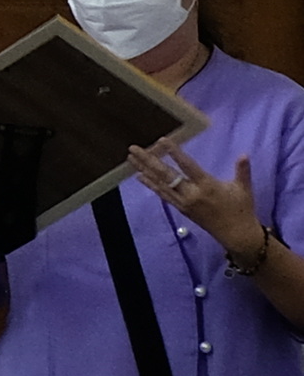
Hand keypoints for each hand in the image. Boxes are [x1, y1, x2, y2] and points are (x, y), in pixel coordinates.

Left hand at [136, 141, 272, 266]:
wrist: (236, 235)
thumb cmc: (242, 209)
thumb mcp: (244, 189)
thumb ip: (242, 170)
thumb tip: (244, 154)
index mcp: (207, 186)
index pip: (188, 166)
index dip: (175, 153)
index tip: (163, 140)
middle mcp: (192, 194)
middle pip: (166, 175)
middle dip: (149, 160)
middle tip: (134, 148)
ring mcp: (184, 202)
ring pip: (160, 184)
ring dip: (144, 170)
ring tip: (131, 158)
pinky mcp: (181, 209)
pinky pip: (163, 195)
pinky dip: (151, 185)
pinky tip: (140, 176)